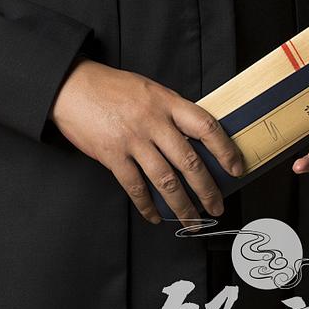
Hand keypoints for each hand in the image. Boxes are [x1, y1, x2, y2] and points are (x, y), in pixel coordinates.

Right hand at [49, 58, 244, 229]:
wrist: (72, 86)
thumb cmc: (112, 87)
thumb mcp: (149, 90)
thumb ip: (171, 111)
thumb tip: (195, 138)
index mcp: (166, 102)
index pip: (206, 127)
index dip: (225, 150)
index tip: (236, 168)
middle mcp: (153, 121)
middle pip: (189, 161)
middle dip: (207, 189)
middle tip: (216, 206)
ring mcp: (132, 139)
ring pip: (165, 180)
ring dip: (182, 205)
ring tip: (192, 221)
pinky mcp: (112, 155)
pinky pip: (135, 187)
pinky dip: (146, 205)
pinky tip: (155, 216)